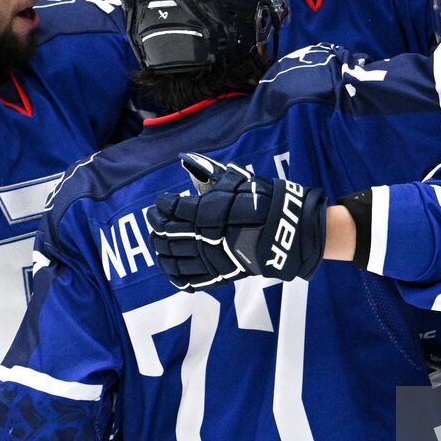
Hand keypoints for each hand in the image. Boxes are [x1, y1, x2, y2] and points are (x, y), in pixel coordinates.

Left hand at [148, 153, 327, 290]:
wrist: (285, 231)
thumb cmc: (262, 202)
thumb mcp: (235, 181)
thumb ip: (209, 173)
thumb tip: (187, 160)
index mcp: (204, 212)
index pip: (171, 208)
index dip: (163, 203)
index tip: (163, 200)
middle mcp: (201, 236)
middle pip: (166, 234)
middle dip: (156, 225)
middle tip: (155, 218)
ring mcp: (208, 258)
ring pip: (172, 258)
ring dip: (160, 250)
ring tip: (158, 242)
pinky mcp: (217, 274)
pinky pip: (188, 280)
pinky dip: (175, 275)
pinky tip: (170, 267)